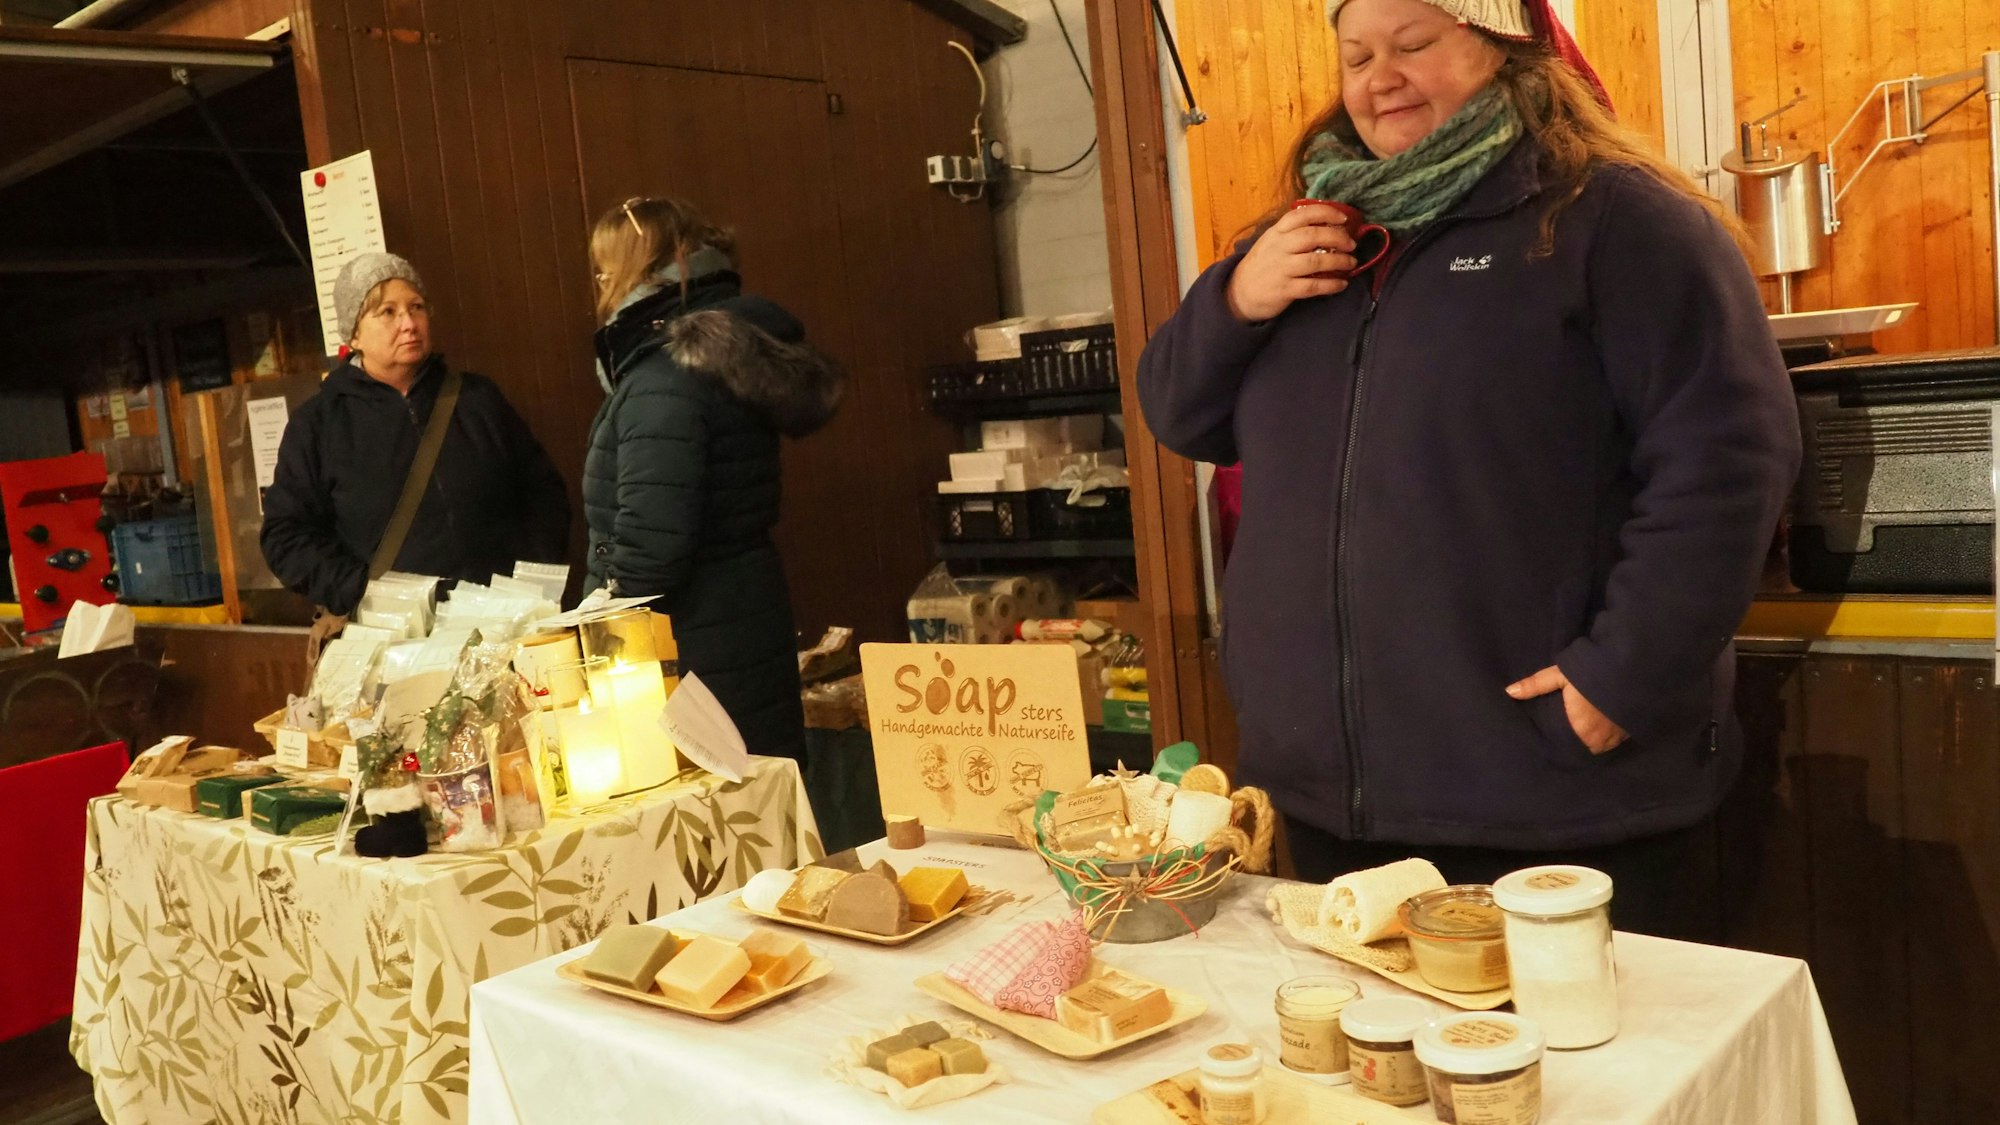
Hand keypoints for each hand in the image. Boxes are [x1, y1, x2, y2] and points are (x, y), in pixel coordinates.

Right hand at [1225, 203, 1357, 322]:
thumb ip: (1294, 233)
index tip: (1343, 218)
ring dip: (1339, 261)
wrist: (1239, 293)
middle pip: (1313, 236)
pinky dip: (1331, 285)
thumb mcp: (1272, 241)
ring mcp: (1281, 269)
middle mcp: (1279, 247)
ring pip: (1315, 261)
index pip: (1302, 214)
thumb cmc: (1262, 264)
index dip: (1326, 212)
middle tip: (1351, 244)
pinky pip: (1313, 286)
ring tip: (1351, 263)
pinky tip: (1341, 284)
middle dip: (1338, 238)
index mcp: (1277, 232)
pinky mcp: (1284, 290)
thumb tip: (1329, 226)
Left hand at [1505, 666, 1628, 753]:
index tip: (1555, 740)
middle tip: (1570, 734)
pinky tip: (1605, 725)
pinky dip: (1609, 736)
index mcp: (1581, 730)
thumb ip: (1535, 685)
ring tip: (1587, 731)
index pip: (1567, 748)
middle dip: (1578, 743)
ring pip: (1601, 746)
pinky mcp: (1631, 731)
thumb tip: (1509, 691)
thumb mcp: (1560, 676)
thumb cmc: (1591, 673)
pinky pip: (1616, 740)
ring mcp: (1618, 737)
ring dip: (1594, 740)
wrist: (1630, 668)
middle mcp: (1599, 739)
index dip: (1562, 745)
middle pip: (1584, 748)